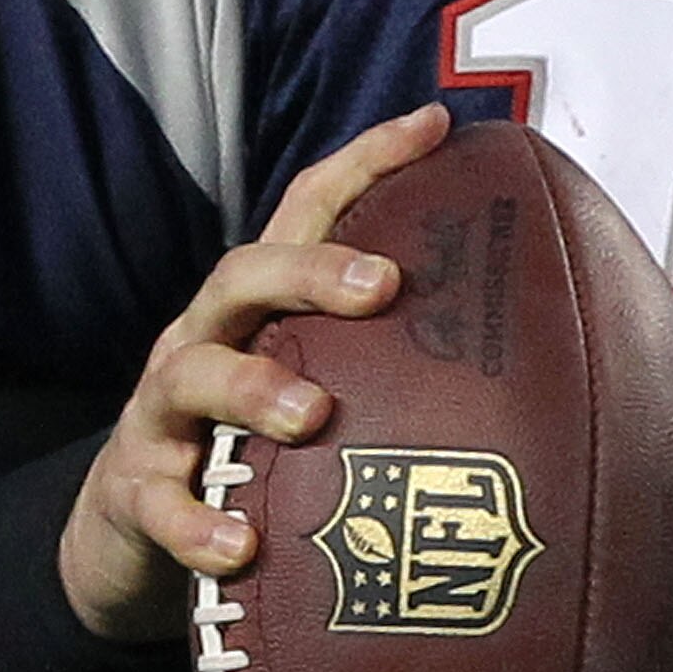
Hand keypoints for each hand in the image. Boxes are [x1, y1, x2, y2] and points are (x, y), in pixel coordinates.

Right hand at [58, 104, 451, 641]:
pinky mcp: (136, 490)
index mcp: (260, 309)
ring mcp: (163, 414)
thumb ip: (392, 371)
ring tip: (310, 415)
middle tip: (383, 286)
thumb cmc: (251, 451)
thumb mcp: (317, 395)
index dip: (366, 162)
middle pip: (244, 274)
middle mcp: (206, 340)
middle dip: (312, 270)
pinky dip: (197, 524)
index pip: (307, 213)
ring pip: (194, 374)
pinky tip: (240, 547)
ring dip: (253, 388)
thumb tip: (544, 375)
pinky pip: (160, 502)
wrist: (128, 536)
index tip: (435, 124)